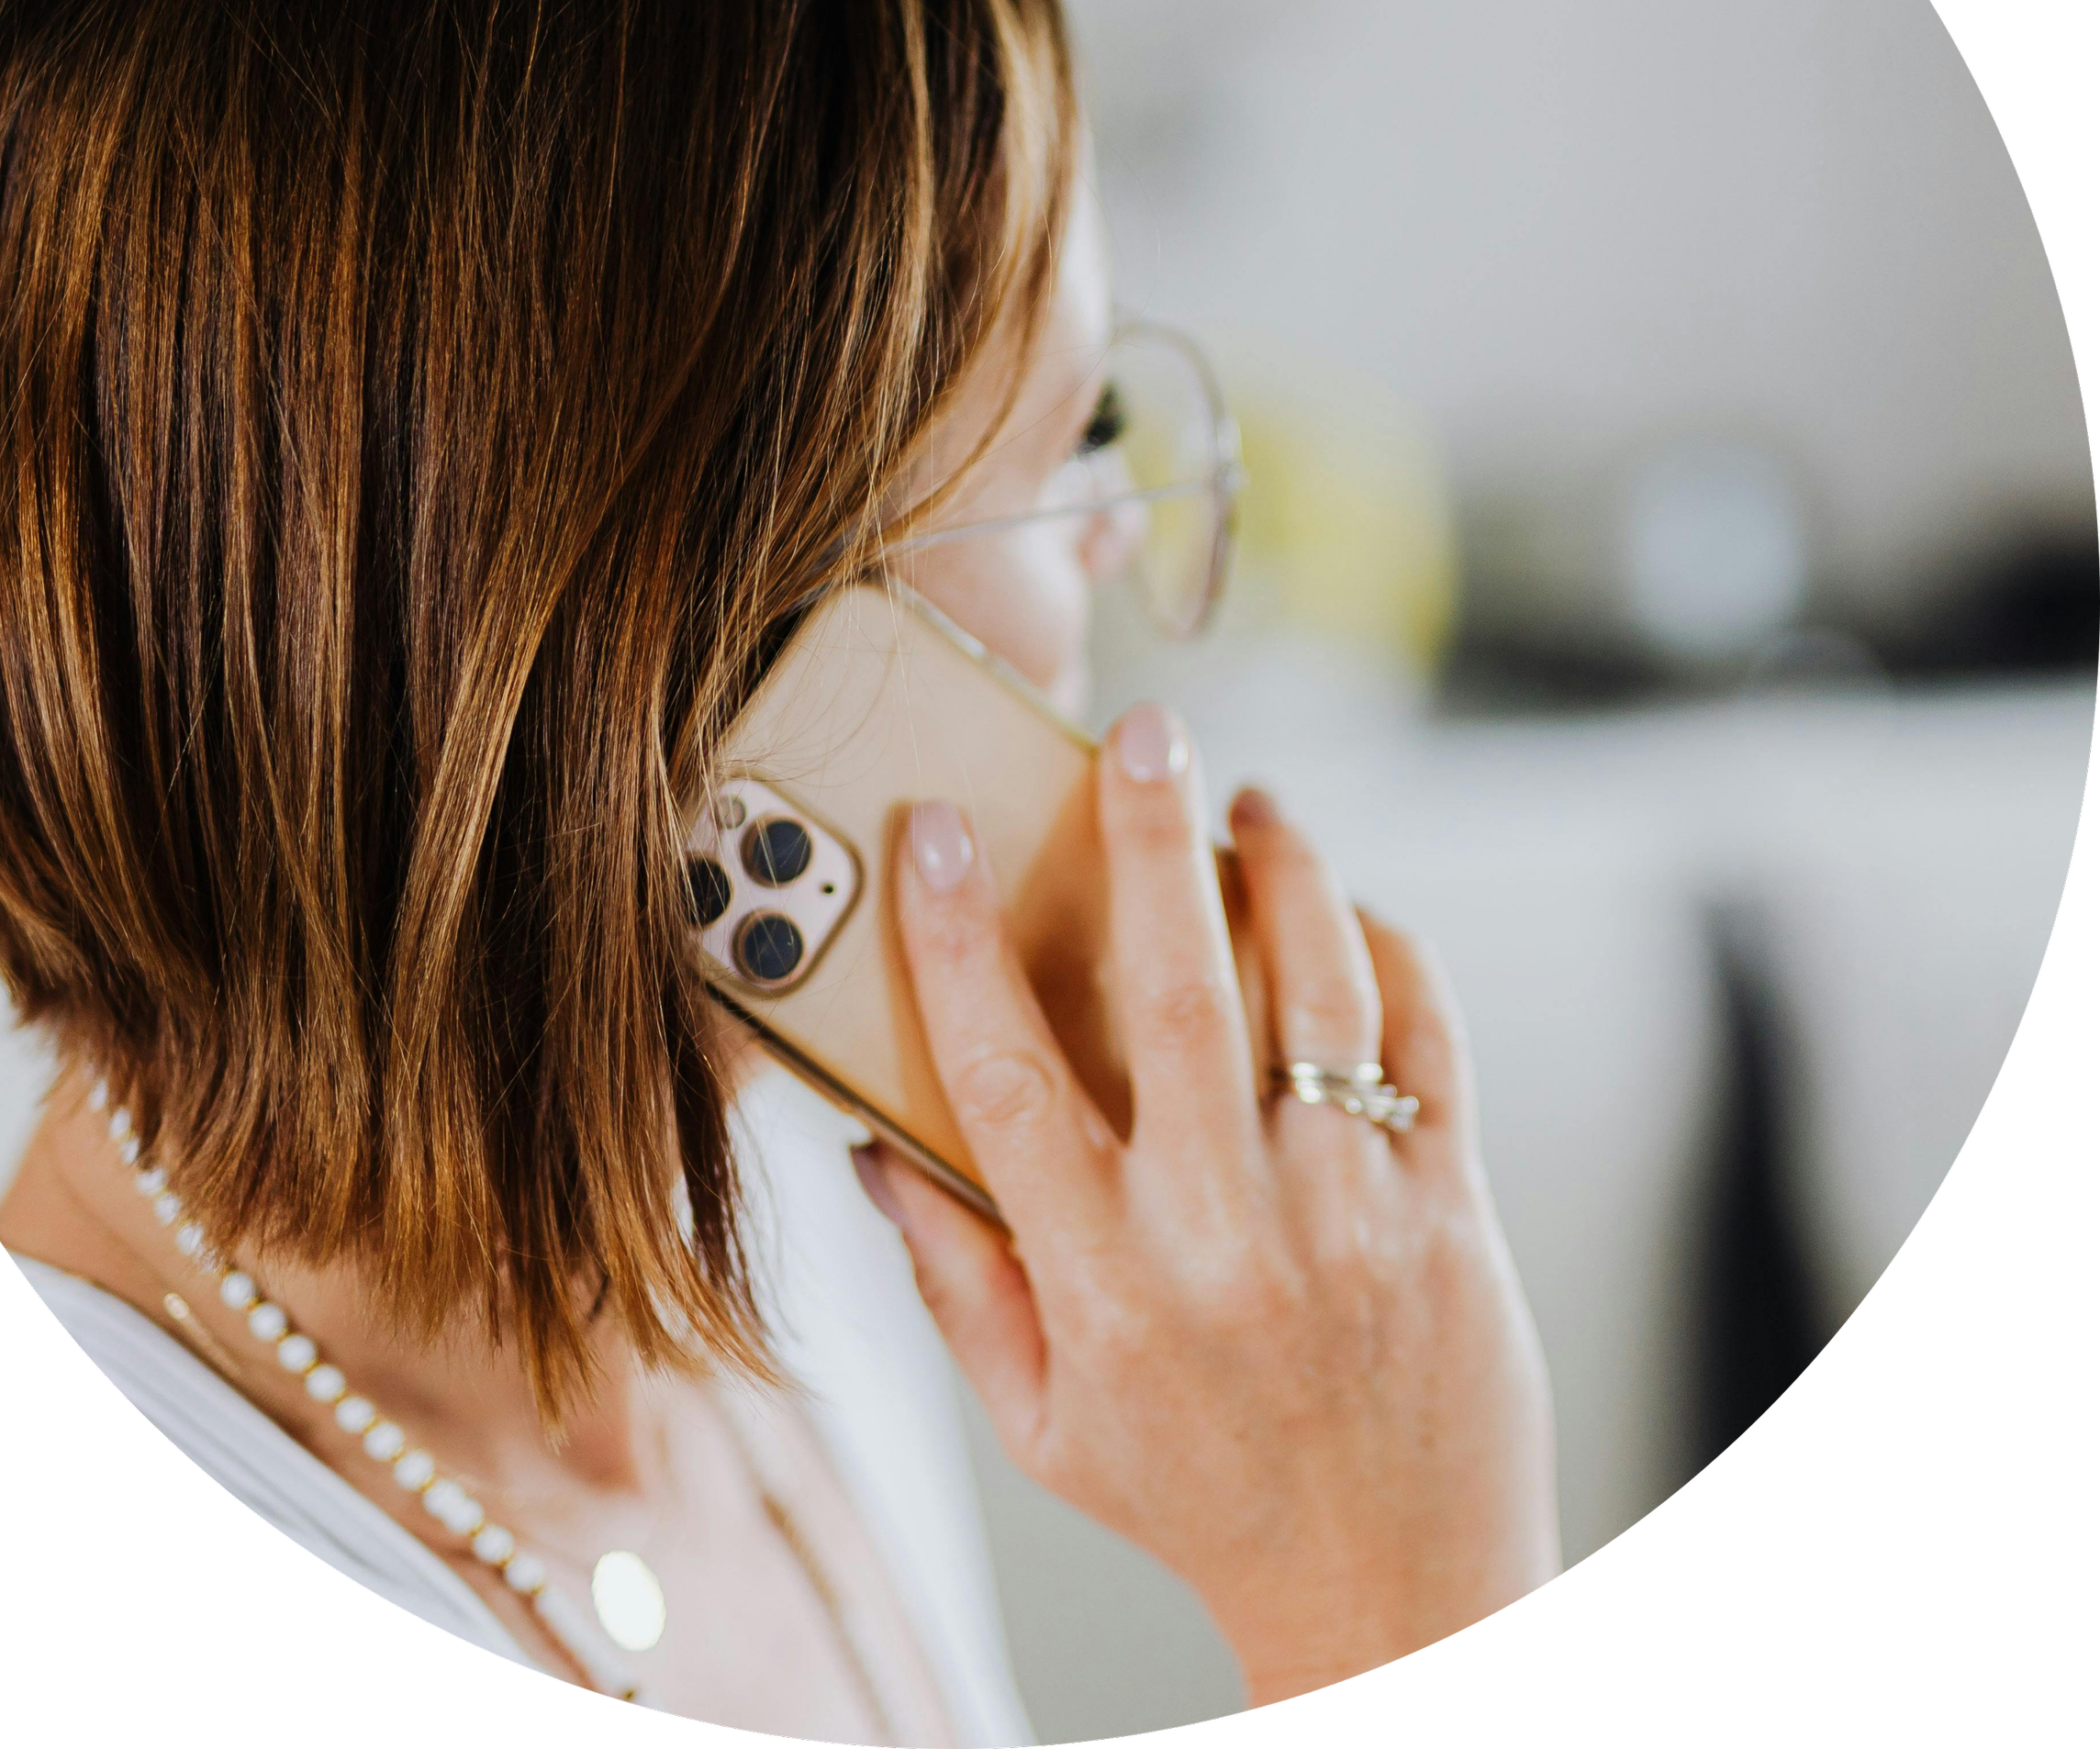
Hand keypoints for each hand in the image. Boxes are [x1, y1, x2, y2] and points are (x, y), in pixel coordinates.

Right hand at [853, 702, 1560, 1700]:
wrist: (1394, 1591)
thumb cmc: (1198, 1495)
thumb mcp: (1040, 1420)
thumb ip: (955, 1277)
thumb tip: (876, 1146)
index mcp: (1105, 1280)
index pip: (1007, 1076)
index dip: (958, 941)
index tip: (937, 831)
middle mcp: (1227, 1231)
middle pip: (1183, 993)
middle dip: (1152, 844)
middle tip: (1143, 735)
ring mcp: (1352, 1212)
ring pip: (1321, 991)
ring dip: (1285, 873)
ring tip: (1250, 805)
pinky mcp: (1450, 1206)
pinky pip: (1427, 1041)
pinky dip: (1392, 953)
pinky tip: (1352, 911)